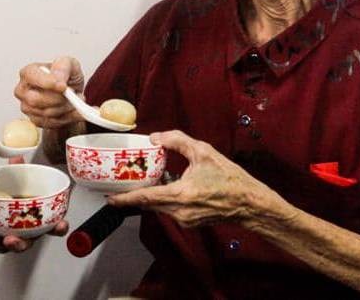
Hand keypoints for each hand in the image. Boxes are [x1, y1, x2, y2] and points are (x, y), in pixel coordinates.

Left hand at [0, 157, 69, 252]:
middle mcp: (27, 233)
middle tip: (12, 240)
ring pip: (3, 244)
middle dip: (20, 243)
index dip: (60, 227)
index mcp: (39, 219)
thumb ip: (19, 173)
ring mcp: (11, 239)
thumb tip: (17, 157)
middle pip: (28, 242)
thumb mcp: (19, 184)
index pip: (54, 226)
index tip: (60, 225)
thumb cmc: (16, 198)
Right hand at [14, 56, 85, 128]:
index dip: (47, 82)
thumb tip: (58, 78)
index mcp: (28, 73)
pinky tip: (72, 110)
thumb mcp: (69, 64)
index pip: (31, 77)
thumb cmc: (66, 77)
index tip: (62, 86)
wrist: (71, 94)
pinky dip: (67, 117)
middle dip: (58, 99)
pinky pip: (52, 123)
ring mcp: (27, 107)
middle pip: (35, 99)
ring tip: (75, 100)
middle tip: (72, 94)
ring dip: (65, 108)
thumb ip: (63, 67)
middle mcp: (23, 90)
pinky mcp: (36, 120)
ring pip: (46, 113)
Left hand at [107, 130, 281, 227]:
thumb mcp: (203, 151)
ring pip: (158, 207)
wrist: (250, 203)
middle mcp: (180, 211)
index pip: (145, 198)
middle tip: (119, 184)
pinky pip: (169, 210)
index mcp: (181, 195)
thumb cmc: (229, 178)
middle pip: (148, 204)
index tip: (109, 197)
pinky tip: (167, 185)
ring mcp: (185, 219)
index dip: (125, 198)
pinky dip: (163, 198)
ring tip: (143, 180)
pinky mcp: (190, 222)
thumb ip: (177, 140)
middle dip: (132, 195)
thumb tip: (155, 137)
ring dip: (150, 195)